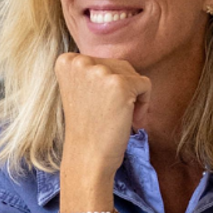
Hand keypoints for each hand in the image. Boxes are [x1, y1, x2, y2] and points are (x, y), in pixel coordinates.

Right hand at [55, 53, 150, 182]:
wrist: (88, 157)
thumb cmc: (89, 128)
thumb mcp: (81, 90)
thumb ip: (92, 70)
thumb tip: (118, 54)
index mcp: (66, 61)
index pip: (103, 61)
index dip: (109, 85)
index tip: (101, 105)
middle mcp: (80, 61)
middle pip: (120, 65)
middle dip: (124, 90)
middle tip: (112, 115)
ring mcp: (100, 71)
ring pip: (133, 74)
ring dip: (134, 97)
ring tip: (120, 118)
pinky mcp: (120, 84)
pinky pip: (146, 85)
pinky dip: (145, 104)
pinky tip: (131, 121)